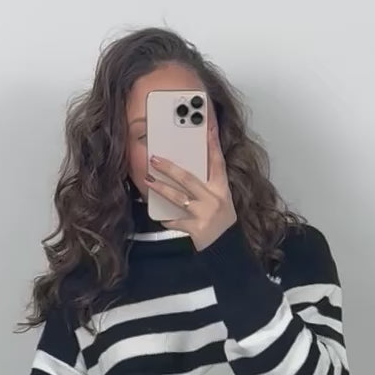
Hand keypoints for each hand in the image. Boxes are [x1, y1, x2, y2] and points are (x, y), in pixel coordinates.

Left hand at [147, 119, 236, 250]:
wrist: (226, 247)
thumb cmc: (221, 221)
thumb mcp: (221, 200)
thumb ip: (208, 186)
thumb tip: (188, 170)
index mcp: (222, 189)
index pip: (217, 162)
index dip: (213, 144)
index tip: (208, 127)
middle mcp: (214, 199)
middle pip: (188, 178)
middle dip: (170, 168)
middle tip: (155, 159)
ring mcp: (204, 214)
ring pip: (178, 197)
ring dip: (161, 188)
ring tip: (149, 181)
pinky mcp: (196, 228)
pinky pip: (176, 221)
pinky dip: (168, 219)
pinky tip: (161, 216)